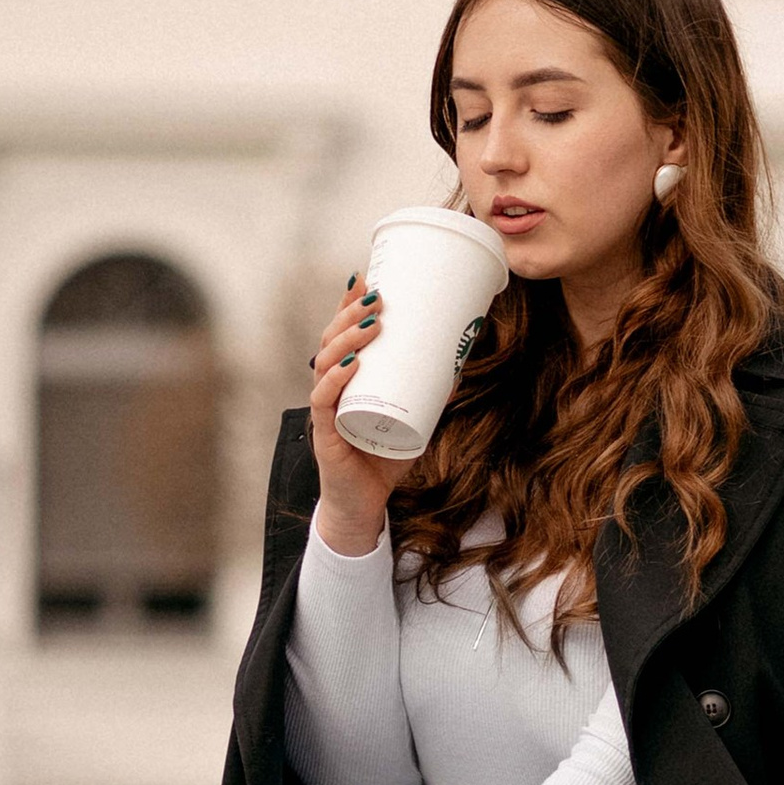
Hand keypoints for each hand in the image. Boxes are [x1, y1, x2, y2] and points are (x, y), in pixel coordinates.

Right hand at [308, 274, 409, 555]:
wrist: (365, 507)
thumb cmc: (383, 460)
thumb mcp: (413, 421)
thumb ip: (429, 395)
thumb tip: (459, 367)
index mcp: (343, 380)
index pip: (339, 334)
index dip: (346, 305)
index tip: (364, 277)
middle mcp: (329, 389)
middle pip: (329, 341)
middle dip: (349, 314)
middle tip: (376, 296)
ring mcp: (324, 410)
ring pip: (325, 364)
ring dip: (346, 339)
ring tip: (370, 323)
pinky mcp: (325, 435)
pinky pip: (324, 401)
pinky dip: (335, 380)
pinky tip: (350, 364)